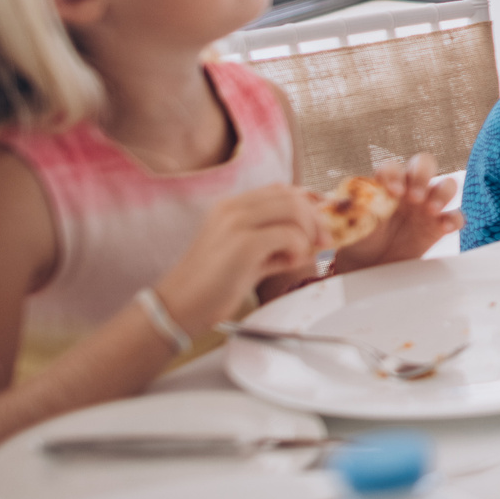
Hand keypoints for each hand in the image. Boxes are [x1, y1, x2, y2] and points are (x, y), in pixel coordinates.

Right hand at [153, 184, 320, 331]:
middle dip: (316, 219)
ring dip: (308, 233)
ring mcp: (236, 222)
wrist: (177, 307)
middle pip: (292, 196)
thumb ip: (276, 246)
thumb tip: (311, 243)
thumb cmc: (210, 287)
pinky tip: (286, 264)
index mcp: (231, 207)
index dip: (308, 206)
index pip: (282, 191)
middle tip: (322, 243)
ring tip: (297, 257)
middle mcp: (233, 208)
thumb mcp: (247, 258)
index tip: (320, 227)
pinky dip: (298, 249)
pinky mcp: (243, 244)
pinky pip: (290, 235)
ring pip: (294, 209)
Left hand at [332, 153, 464, 270]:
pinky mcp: (439, 226)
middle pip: (424, 164)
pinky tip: (445, 227)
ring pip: (446, 185)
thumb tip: (317, 201)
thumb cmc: (359, 238)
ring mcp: (427, 206)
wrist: (371, 266)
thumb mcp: (347, 224)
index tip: (392, 191)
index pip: (393, 167)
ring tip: (431, 210)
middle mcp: (409, 189)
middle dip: (422, 175)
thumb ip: (339, 210)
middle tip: (415, 196)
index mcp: (386, 184)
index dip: (394, 174)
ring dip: (442, 192)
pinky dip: (455, 218)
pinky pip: (456, 215)